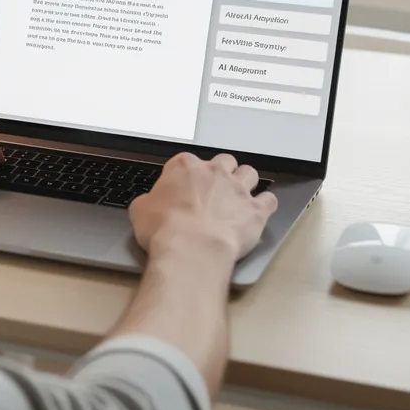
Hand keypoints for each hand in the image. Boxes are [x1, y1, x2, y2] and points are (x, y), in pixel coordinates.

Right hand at [128, 153, 278, 260]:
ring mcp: (237, 189)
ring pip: (249, 173)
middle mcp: (214, 173)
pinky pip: (269, 199)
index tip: (184, 186)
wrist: (191, 248)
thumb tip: (147, 205)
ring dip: (246, 181)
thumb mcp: (140, 211)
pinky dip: (266, 203)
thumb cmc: (165, 229)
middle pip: (224, 161)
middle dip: (222, 172)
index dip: (187, 174)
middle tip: (216, 187)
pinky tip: (262, 209)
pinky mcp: (255, 210)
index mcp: (185, 167)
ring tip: (241, 194)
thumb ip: (147, 202)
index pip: (187, 161)